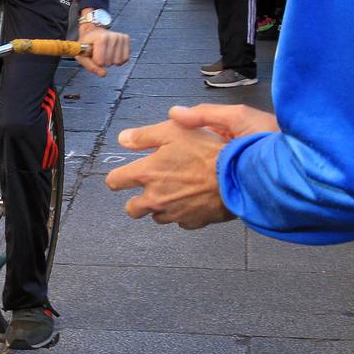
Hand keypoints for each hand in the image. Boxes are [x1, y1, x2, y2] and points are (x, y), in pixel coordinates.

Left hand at [75, 23, 130, 76]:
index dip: (96, 62)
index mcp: (101, 38)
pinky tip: (113, 53)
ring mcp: (121, 37)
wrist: (93, 32)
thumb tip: (104, 74)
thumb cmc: (87, 44)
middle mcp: (113, 36)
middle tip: (99, 53)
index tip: (93, 55)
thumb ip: (91, 67)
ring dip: (111, 61)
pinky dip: (118, 59)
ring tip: (105, 52)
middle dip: (103, 62)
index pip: (100, 62)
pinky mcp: (127, 39)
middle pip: (110, 63)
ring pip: (118, 62)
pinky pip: (125, 58)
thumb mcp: (82, 55)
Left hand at [104, 104, 279, 228]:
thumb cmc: (208, 151)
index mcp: (147, 174)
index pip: (115, 182)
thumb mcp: (174, 131)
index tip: (123, 176)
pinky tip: (194, 198)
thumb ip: (144, 136)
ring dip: (162, 206)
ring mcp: (173, 213)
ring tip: (178, 190)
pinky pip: (181, 220)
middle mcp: (155, 198)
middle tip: (151, 188)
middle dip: (137, 200)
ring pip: (157, 216)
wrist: (238, 176)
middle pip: (132, 210)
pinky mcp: (192, 222)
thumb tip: (123, 139)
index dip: (118, 178)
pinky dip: (184, 212)